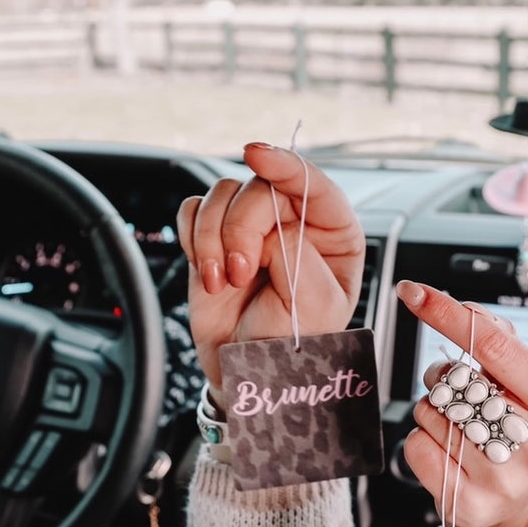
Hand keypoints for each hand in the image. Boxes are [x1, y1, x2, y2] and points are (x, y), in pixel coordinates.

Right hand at [178, 143, 365, 389]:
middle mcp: (296, 221)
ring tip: (223, 283)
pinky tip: (209, 273)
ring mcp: (253, 225)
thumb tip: (266, 228)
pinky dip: (192, 237)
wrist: (243, 370)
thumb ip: (297, 258)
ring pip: (222, 193)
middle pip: (260, 187)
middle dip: (241, 229)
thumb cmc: (288, 346)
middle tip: (240, 274)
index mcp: (335, 234)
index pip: (315, 184)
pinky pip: (193, 209)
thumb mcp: (312, 308)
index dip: (286, 165)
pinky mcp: (215, 234)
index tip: (256, 156)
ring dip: (212, 238)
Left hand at [397, 282, 527, 526]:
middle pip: (458, 381)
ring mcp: (504, 478)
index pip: (496, 347)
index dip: (449, 314)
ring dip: (432, 412)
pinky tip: (446, 453)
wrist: (513, 512)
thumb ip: (501, 345)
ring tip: (459, 429)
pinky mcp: (469, 503)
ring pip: (431, 412)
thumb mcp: (527, 388)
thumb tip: (466, 310)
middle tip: (458, 392)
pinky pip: (416, 446)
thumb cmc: (516, 436)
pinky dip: (420, 441)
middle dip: (444, 377)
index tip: (413, 291)